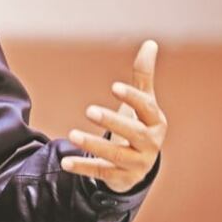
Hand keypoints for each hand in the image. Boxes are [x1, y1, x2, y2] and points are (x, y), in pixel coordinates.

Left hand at [60, 39, 167, 192]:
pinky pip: (101, 172)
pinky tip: (65, 162)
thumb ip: (143, 75)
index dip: (132, 98)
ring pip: (115, 155)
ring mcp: (137, 163)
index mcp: (156, 122)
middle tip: (89, 110)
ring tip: (72, 134)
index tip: (114, 87)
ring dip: (93, 145)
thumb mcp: (143, 102)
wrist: (141, 164)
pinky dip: (83, 167)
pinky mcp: (121, 178)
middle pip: (133, 133)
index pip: (147, 109)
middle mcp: (150, 144)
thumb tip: (150, 43)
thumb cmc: (139, 124)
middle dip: (112, 122)